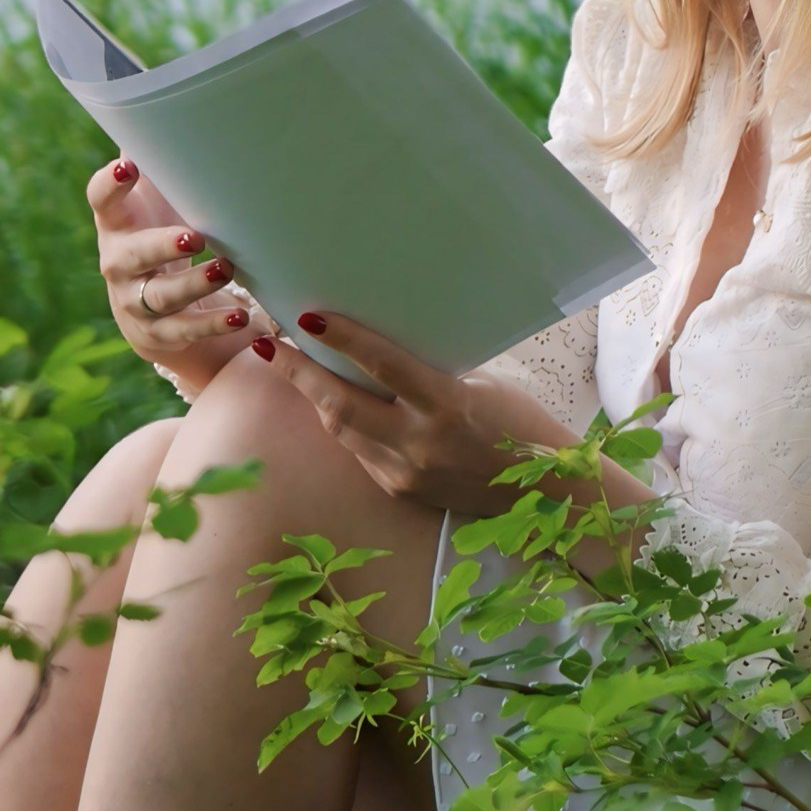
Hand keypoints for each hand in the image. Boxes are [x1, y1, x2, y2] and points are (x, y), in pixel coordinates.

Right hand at [88, 158, 254, 392]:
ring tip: (226, 269)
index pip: (101, 199)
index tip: (132, 166)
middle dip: (160, 246)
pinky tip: (244, 317)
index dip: (112, 184)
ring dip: (193, 284)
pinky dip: (212, 326)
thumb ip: (168, 157)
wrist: (159, 307)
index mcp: (117, 221)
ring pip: (159, 296)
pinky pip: (183, 332)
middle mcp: (118, 262)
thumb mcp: (166, 195)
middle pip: (130, 255)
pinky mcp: (156, 335)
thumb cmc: (167, 231)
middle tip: (194, 236)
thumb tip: (179, 93)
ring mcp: (134, 301)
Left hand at [247, 310, 656, 560]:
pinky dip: (342, 425)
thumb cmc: (518, 424)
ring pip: (340, 431)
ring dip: (314, 398)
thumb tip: (377, 350)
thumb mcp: (480, 386)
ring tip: (290, 365)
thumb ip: (427, 374)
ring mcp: (405, 473)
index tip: (305, 316)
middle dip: (299, 373)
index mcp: (447, 406)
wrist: (542, 494)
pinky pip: (358, 453)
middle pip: (340, 405)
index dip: (341, 339)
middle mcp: (420, 443)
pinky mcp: (399, 491)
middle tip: (269, 342)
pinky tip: (330, 403)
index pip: (382, 365)